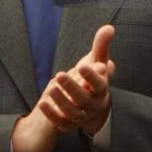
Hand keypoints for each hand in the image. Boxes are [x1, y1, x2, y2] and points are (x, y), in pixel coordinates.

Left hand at [11, 25, 114, 151]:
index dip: (92, 76)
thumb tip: (109, 27)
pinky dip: (51, 114)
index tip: (82, 66)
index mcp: (102, 89)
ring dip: (61, 101)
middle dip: (72, 88)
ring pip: (72, 112)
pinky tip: (42, 102)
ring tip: (51, 87)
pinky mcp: (69, 124)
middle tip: (59, 74)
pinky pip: (60, 122)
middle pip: (83, 99)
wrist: (91, 102)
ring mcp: (81, 116)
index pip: (99, 84)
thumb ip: (101, 45)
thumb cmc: (93, 76)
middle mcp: (93, 105)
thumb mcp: (98, 60)